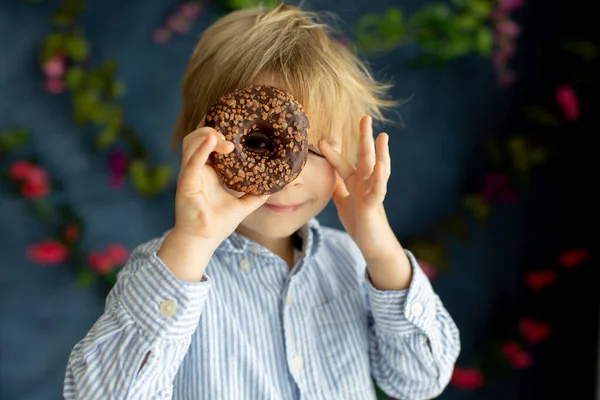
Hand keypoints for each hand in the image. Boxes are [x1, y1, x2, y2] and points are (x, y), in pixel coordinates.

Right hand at [174, 119, 268, 245]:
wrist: (203, 241)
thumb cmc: (217, 224)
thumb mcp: (242, 206)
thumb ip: (256, 196)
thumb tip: (274, 189)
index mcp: (206, 171)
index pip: (207, 142)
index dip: (216, 128)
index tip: (234, 121)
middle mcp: (196, 169)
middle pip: (198, 137)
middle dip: (213, 128)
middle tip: (232, 134)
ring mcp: (189, 174)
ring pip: (191, 143)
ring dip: (208, 134)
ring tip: (226, 140)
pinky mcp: (186, 183)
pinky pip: (192, 161)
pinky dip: (202, 148)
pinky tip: (213, 140)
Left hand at [319, 115, 393, 258]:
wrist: (373, 245)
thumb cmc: (361, 223)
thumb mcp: (344, 204)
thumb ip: (338, 189)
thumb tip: (328, 178)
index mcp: (356, 184)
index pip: (343, 165)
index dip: (332, 153)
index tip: (321, 140)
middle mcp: (366, 185)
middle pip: (365, 158)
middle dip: (364, 138)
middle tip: (365, 117)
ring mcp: (372, 194)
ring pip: (377, 170)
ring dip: (380, 153)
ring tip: (382, 136)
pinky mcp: (375, 206)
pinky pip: (378, 190)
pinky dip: (380, 178)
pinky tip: (381, 166)